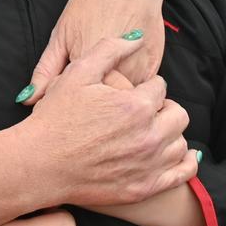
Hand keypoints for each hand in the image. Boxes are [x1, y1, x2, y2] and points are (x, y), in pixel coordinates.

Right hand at [17, 36, 195, 207]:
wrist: (41, 163)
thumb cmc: (56, 117)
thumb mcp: (77, 73)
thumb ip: (109, 49)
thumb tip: (136, 37)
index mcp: (136, 106)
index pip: (160, 87)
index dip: (146, 86)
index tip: (133, 91)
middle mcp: (149, 136)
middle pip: (178, 114)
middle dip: (163, 107)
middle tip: (143, 110)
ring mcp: (149, 165)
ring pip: (181, 143)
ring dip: (169, 133)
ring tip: (149, 130)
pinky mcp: (145, 187)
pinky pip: (182, 172)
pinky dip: (184, 161)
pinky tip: (170, 152)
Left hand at [22, 0, 165, 101]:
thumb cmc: (90, 3)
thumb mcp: (60, 34)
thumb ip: (45, 71)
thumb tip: (27, 99)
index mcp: (84, 68)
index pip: (71, 106)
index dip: (67, 103)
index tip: (67, 95)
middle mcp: (113, 75)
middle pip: (99, 109)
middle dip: (91, 106)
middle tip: (87, 89)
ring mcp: (136, 73)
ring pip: (122, 105)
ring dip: (112, 101)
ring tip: (105, 80)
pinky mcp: (153, 69)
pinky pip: (140, 92)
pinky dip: (130, 89)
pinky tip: (121, 72)